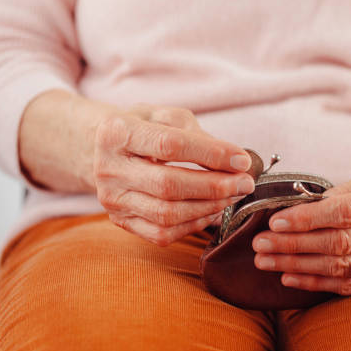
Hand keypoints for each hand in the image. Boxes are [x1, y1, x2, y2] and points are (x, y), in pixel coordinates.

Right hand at [94, 103, 254, 245]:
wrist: (106, 149)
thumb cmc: (146, 128)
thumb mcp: (168, 116)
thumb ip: (199, 135)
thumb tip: (235, 162)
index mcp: (117, 133)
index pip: (170, 145)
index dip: (211, 154)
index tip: (242, 161)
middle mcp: (108, 169)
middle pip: (169, 185)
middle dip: (215, 186)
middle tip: (245, 183)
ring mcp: (113, 200)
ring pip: (167, 214)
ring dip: (209, 207)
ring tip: (233, 195)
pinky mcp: (122, 221)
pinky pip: (163, 233)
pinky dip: (195, 224)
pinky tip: (213, 210)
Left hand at [252, 157, 350, 295]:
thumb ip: (346, 191)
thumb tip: (303, 207)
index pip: (346, 212)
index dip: (307, 219)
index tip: (275, 220)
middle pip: (340, 244)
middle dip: (294, 245)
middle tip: (260, 244)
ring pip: (343, 268)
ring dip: (299, 266)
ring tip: (267, 261)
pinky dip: (320, 283)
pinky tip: (291, 277)